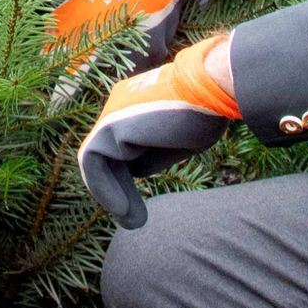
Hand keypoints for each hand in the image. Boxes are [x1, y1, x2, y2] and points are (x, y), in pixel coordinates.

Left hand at [79, 32, 241, 227]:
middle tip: (134, 220)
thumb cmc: (208, 109)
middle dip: (119, 189)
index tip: (139, 203)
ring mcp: (111, 114)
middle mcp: (118, 106)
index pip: (123, 146)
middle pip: (110, 155)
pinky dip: (104, 189)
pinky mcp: (109, 127)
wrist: (213, 87)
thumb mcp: (180, 138)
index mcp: (135, 103)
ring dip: (111, 194)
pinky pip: (94, 163)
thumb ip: (155, 153)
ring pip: (99, 160)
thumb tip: (137, 171)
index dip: (128, 176)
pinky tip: (122, 209)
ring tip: (130, 220)